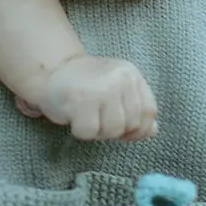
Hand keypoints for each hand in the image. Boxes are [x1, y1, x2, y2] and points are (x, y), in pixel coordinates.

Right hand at [27, 54, 158, 141]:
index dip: (140, 129)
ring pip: (113, 131)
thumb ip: (135, 108)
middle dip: (115, 131)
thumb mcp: (116, 90)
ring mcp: (102, 88)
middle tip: (98, 119)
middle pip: (131, 124)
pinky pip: (89, 133)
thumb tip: (152, 131)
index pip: (149, 111)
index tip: (125, 133)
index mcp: (131, 74)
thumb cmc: (87, 85)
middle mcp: (120, 78)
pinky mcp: (81, 100)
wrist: (52, 71)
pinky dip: (80, 132)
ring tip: (87, 117)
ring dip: (98, 132)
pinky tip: (74, 117)